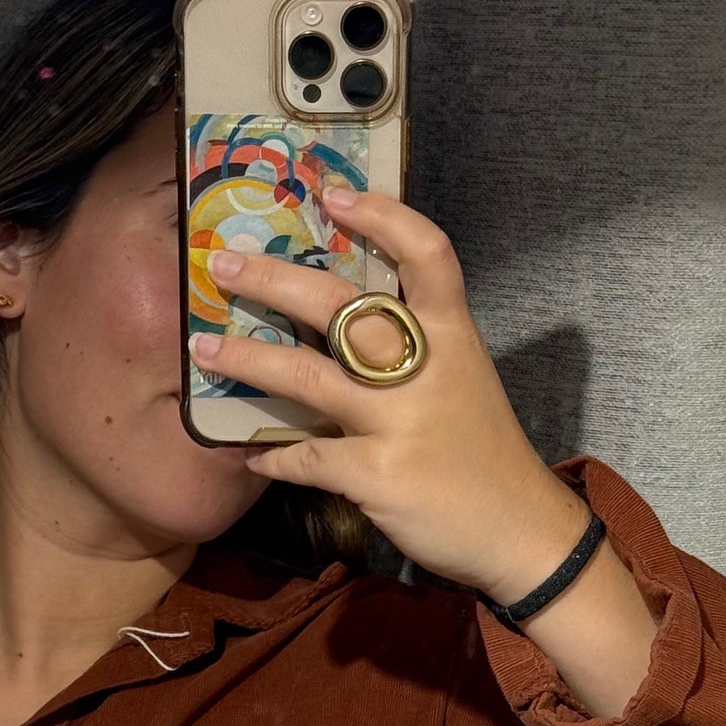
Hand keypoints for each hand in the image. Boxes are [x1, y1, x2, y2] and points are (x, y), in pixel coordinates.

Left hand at [188, 180, 591, 605]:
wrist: (520, 531)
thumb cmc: (483, 453)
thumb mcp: (463, 381)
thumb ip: (416, 347)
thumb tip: (343, 320)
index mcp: (453, 336)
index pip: (427, 254)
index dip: (382, 217)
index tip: (332, 195)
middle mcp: (427, 369)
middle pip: (344, 305)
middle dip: (276, 280)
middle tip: (224, 263)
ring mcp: (401, 422)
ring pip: (310, 377)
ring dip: (250, 360)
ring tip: (205, 347)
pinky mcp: (379, 476)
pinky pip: (308, 458)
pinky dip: (273, 458)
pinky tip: (249, 455)